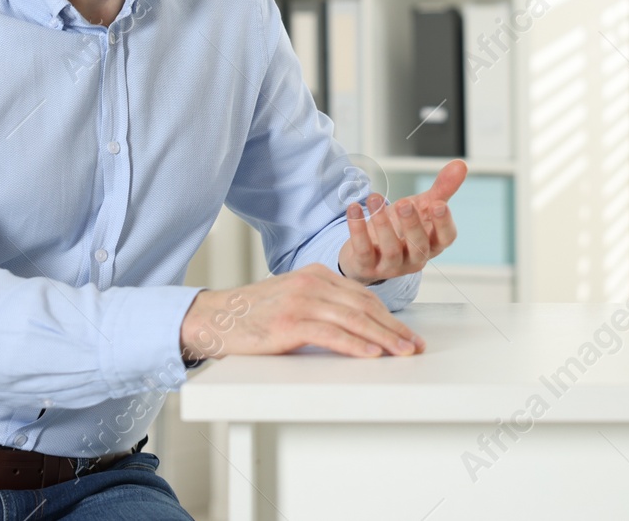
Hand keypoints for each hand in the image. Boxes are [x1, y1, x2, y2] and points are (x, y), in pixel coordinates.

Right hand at [179, 263, 423, 359]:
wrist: (213, 317)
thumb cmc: (252, 315)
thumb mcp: (293, 299)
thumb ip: (322, 305)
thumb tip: (356, 326)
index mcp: (317, 275)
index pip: (363, 295)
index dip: (389, 316)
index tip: (407, 333)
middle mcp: (313, 283)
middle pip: (365, 306)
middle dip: (394, 328)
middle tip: (414, 345)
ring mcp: (302, 301)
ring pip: (354, 319)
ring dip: (384, 338)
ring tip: (403, 352)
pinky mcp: (290, 322)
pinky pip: (331, 334)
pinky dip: (356, 345)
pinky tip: (372, 354)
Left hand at [337, 159, 465, 284]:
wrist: (368, 252)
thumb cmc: (401, 228)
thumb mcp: (421, 207)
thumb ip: (442, 189)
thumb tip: (461, 164)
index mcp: (432, 243)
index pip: (445, 238)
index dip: (443, 223)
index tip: (438, 203)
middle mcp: (415, 258)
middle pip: (419, 245)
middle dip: (412, 224)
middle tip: (404, 203)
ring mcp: (391, 266)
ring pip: (390, 248)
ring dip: (382, 223)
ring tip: (374, 199)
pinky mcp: (366, 266)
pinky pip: (363, 250)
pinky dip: (357, 229)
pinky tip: (353, 208)